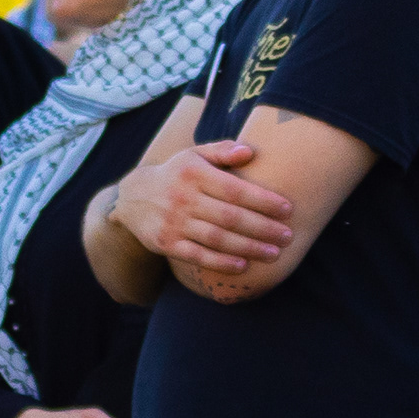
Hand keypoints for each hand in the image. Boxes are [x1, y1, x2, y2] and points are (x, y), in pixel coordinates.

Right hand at [111, 139, 291, 277]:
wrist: (131, 198)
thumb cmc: (175, 174)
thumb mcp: (194, 155)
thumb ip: (222, 151)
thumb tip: (250, 151)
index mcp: (193, 172)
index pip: (235, 189)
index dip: (263, 200)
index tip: (287, 209)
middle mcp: (183, 197)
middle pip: (230, 217)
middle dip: (263, 228)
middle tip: (287, 236)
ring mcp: (173, 222)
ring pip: (217, 238)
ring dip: (249, 248)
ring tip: (274, 254)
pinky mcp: (166, 243)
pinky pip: (197, 255)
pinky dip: (221, 262)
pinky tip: (242, 266)